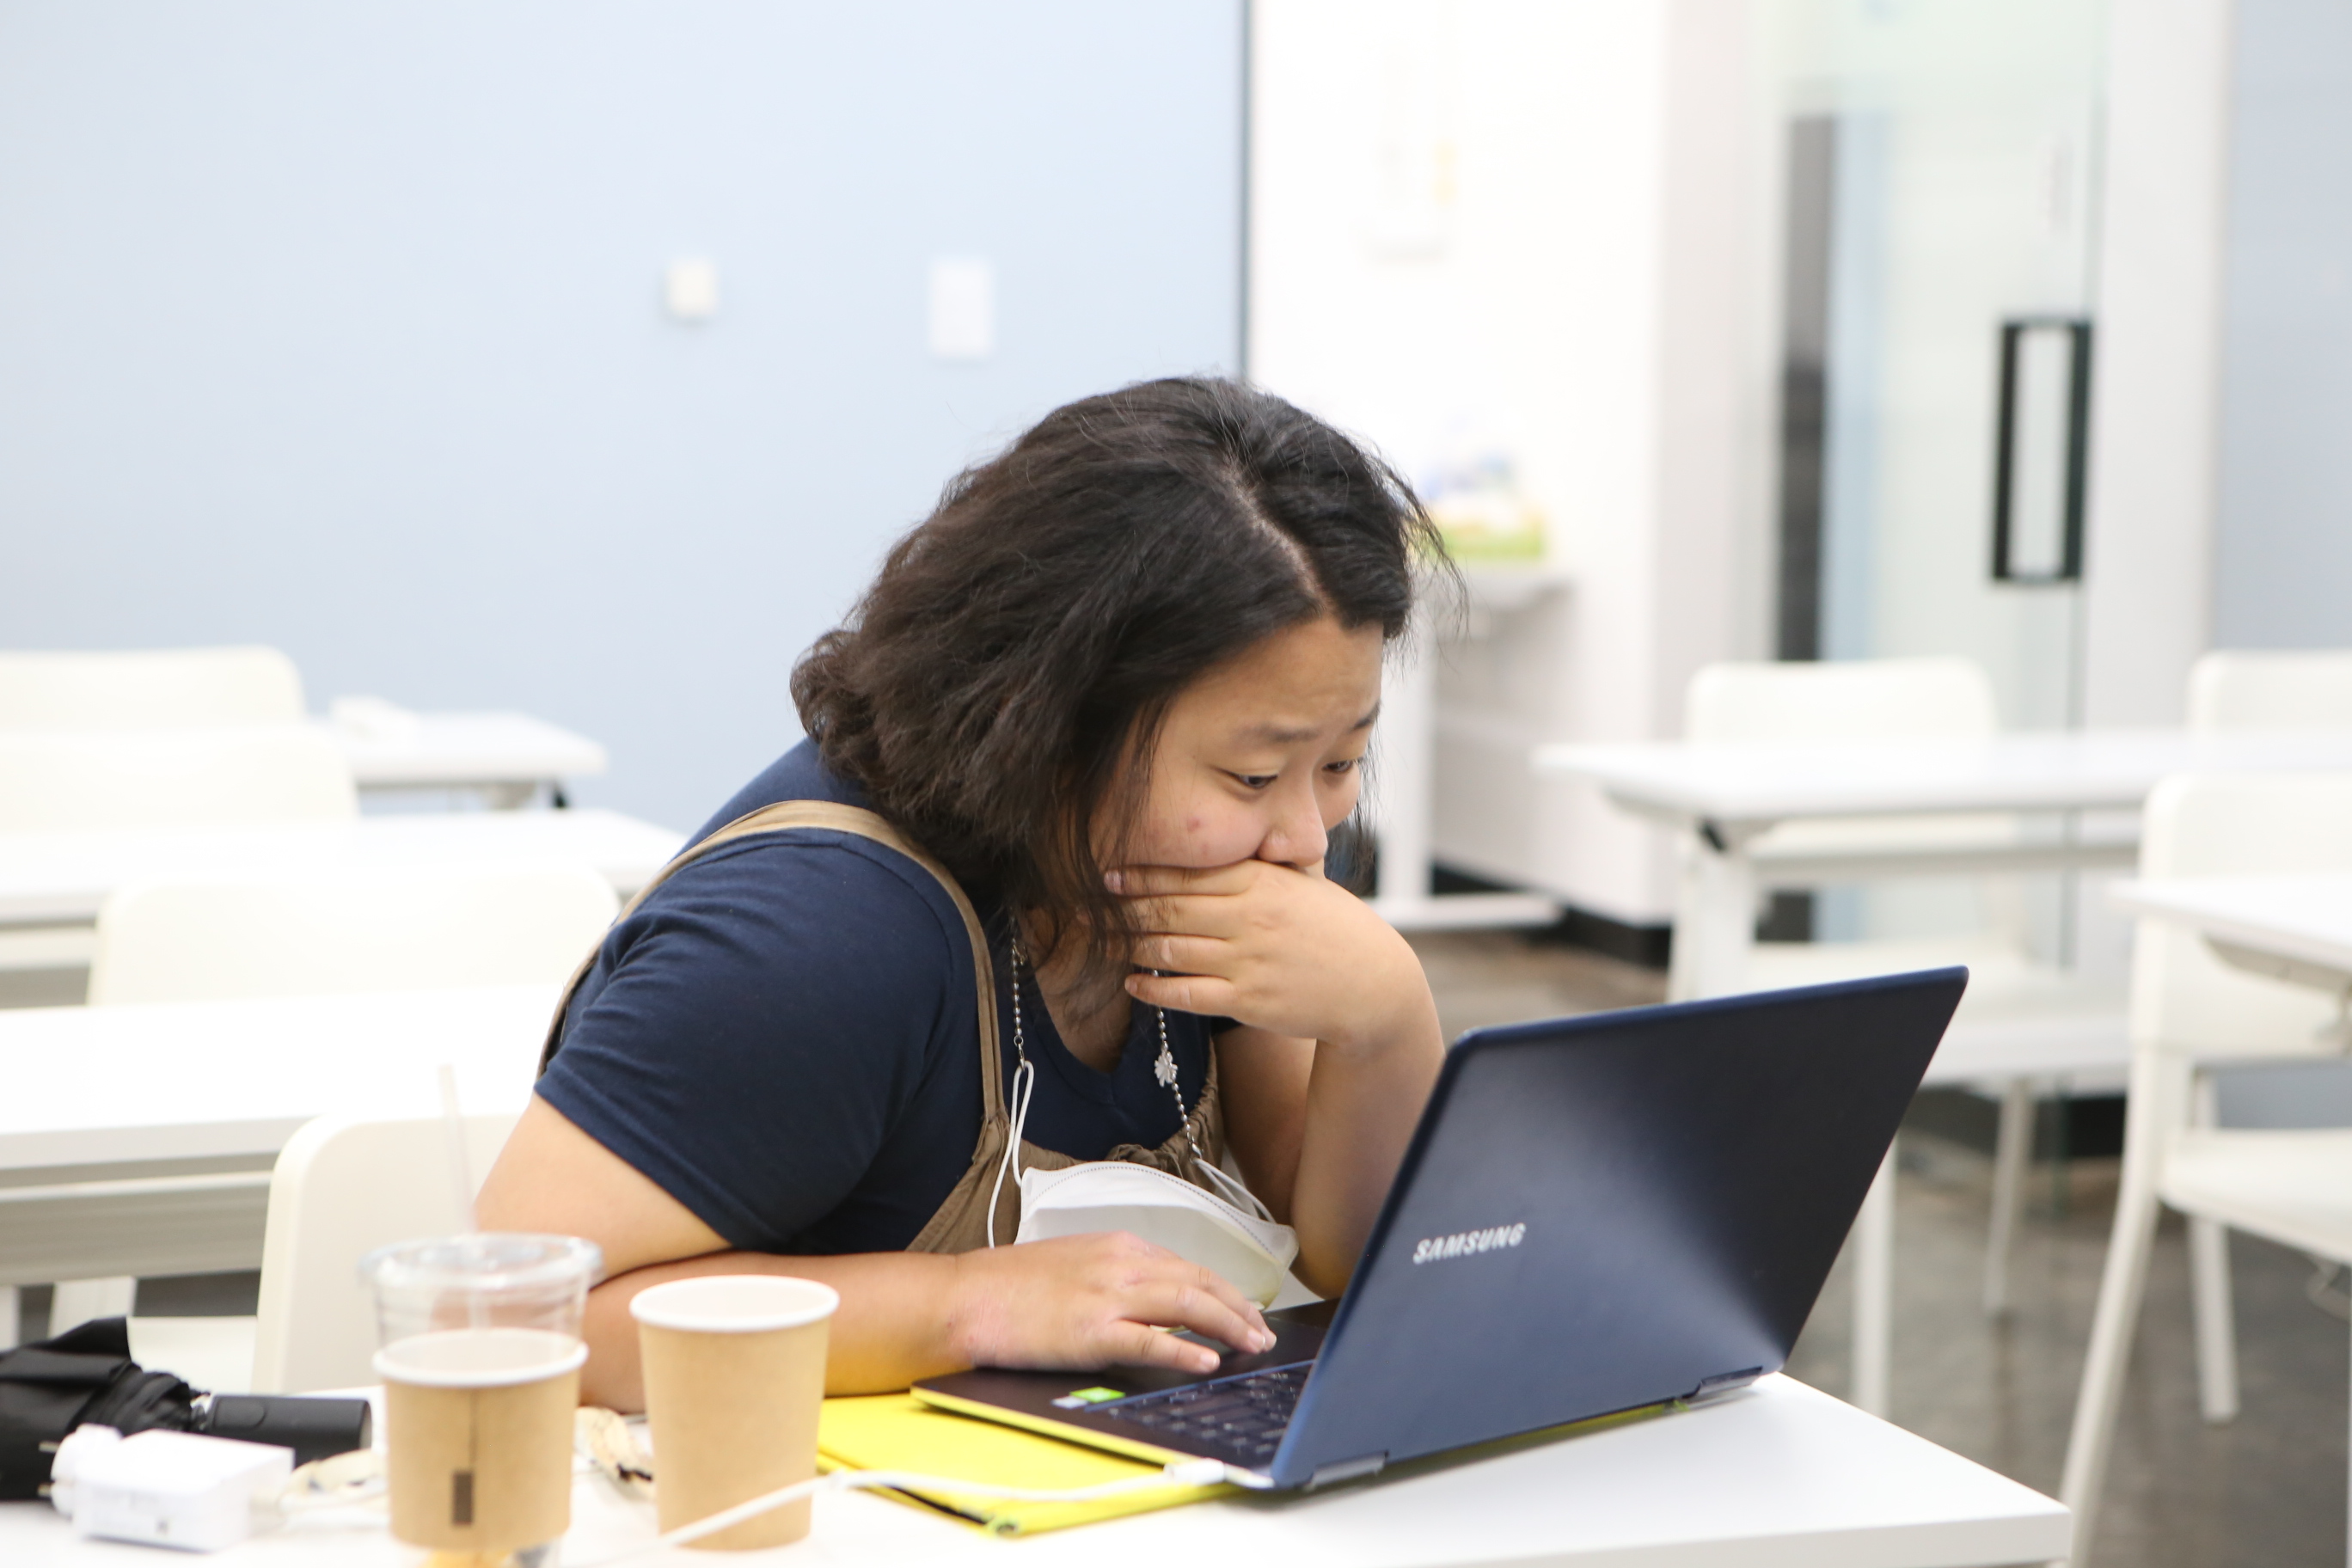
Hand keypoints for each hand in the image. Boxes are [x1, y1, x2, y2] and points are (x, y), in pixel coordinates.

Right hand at [945, 1232, 1274, 1376]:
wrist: (969, 1297)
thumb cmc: (1012, 1286)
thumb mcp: (1076, 1262)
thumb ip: (1117, 1274)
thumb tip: (1153, 1296)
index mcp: (1118, 1245)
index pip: (1188, 1265)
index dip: (1224, 1290)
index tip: (1244, 1309)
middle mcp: (1121, 1264)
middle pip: (1199, 1281)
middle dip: (1239, 1308)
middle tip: (1261, 1332)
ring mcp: (1109, 1296)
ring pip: (1188, 1304)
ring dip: (1228, 1326)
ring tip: (1251, 1345)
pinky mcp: (1094, 1331)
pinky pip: (1152, 1340)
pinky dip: (1185, 1349)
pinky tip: (1207, 1360)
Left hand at [1111, 859, 1434, 1053]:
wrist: (1372, 984)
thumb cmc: (1336, 928)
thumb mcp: (1303, 883)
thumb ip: (1263, 864)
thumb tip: (1231, 838)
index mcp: (1260, 882)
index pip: (1188, 872)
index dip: (1141, 873)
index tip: (1107, 872)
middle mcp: (1249, 918)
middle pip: (1169, 909)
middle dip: (1122, 908)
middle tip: (1086, 906)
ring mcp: (1247, 960)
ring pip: (1170, 950)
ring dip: (1131, 946)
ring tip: (1106, 942)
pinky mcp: (1247, 1000)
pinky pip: (1186, 994)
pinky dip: (1153, 989)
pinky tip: (1133, 984)